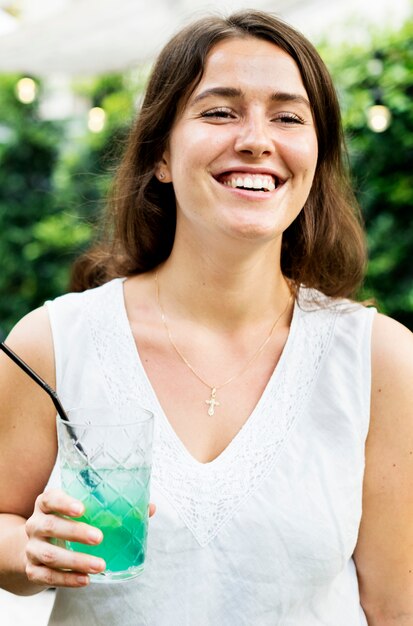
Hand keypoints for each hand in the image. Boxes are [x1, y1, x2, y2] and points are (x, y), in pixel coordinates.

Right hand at [24, 488, 155, 588]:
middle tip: (99, 538)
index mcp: (47, 503)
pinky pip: (47, 577)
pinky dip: (67, 580)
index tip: (82, 509)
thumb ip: (112, 507)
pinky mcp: (32, 570)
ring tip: (100, 566)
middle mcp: (36, 524)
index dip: (64, 503)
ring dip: (76, 560)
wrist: (36, 546)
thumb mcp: (82, 510)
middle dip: (75, 532)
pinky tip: (85, 580)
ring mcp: (31, 548)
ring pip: (50, 555)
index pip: (50, 498)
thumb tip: (149, 507)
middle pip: (50, 526)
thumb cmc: (67, 522)